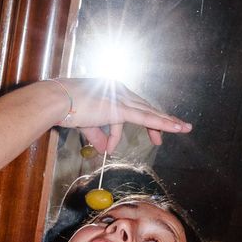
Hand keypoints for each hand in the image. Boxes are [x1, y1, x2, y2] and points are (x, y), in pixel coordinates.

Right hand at [51, 77, 191, 152]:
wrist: (58, 101)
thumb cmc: (66, 109)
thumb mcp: (86, 124)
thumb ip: (98, 136)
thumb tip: (106, 150)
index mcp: (112, 91)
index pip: (131, 107)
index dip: (142, 120)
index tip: (148, 135)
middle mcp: (120, 91)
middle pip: (144, 108)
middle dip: (157, 122)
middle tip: (169, 133)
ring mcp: (121, 98)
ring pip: (149, 112)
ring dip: (167, 122)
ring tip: (183, 128)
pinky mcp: (120, 108)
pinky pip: (146, 117)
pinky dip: (161, 124)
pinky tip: (175, 128)